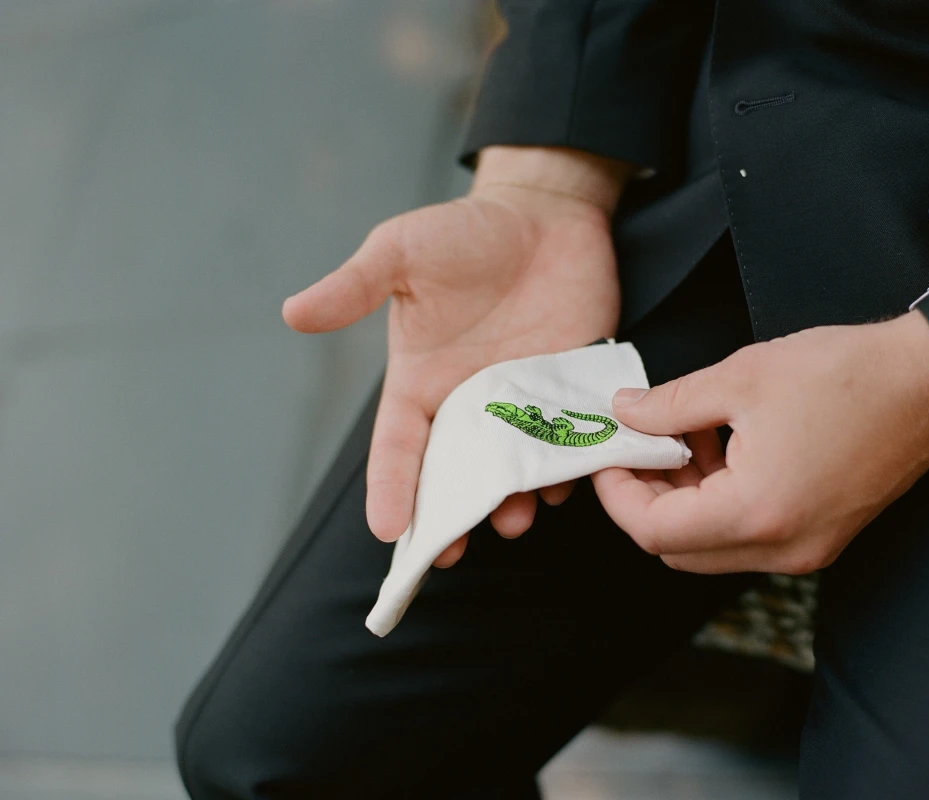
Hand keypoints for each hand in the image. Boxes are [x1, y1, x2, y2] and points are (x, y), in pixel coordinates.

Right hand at [284, 146, 629, 565]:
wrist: (544, 214)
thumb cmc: (466, 232)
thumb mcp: (402, 251)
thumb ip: (354, 286)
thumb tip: (292, 313)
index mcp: (422, 381)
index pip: (399, 446)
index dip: (391, 488)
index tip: (388, 530)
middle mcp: (471, 403)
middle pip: (457, 474)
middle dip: (453, 517)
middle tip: (452, 553)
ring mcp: (523, 401)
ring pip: (514, 468)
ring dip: (514, 498)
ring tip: (516, 517)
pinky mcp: (570, 391)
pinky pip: (569, 440)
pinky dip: (569, 465)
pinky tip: (568, 481)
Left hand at [591, 312, 928, 573]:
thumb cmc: (845, 374)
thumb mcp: (741, 377)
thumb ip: (670, 404)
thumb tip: (624, 413)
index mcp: (757, 512)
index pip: (654, 531)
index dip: (617, 494)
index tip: (607, 456)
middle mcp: (782, 548)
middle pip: (678, 549)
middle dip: (647, 499)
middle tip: (636, 447)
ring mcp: (805, 550)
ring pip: (711, 546)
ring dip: (683, 500)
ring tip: (680, 437)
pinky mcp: (820, 538)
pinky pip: (748, 536)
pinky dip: (719, 502)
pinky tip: (720, 448)